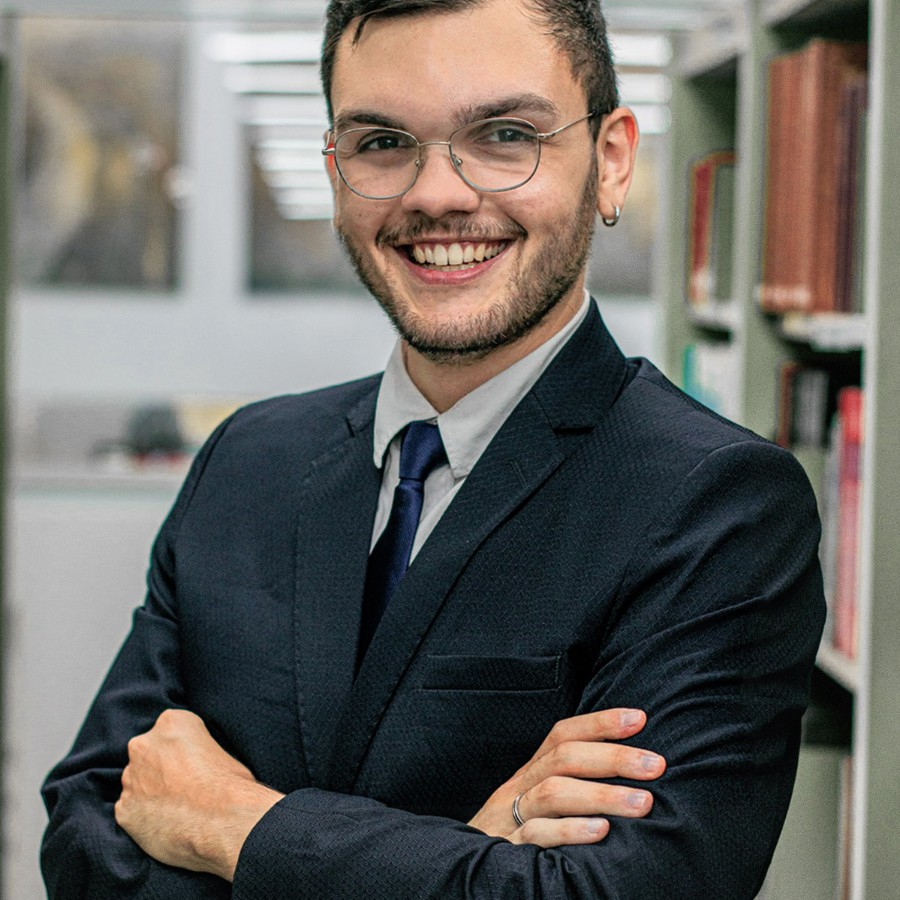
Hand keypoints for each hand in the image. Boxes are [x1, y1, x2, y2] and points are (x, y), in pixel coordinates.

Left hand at [114, 709, 283, 881]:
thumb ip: (197, 748)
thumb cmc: (230, 783)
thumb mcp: (221, 747)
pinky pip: (131, 810)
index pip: (170, 730)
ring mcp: (131, 778)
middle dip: (160, 767)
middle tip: (182, 787)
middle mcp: (144, 745)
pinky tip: (166, 824)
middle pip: (147, 753)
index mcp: (171, 722)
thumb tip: (194, 763)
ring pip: (136, 782)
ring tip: (176, 809)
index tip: (193, 764)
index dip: (183, 750)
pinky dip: (144, 817)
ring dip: (150, 792)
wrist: (222, 821)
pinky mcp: (123, 810)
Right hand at [468, 708, 664, 847]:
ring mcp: (511, 818)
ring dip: (602, 794)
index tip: (639, 718)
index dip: (599, 723)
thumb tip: (628, 777)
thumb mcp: (535, 807)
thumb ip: (569, 788)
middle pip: (564, 758)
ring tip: (643, 803)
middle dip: (613, 757)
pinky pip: (537, 835)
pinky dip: (570, 830)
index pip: (562, 735)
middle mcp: (519, 788)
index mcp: (529, 774)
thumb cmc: (512, 840)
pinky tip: (601, 832)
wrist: (461, 874)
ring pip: (553, 793)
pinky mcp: (508, 850)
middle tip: (656, 765)